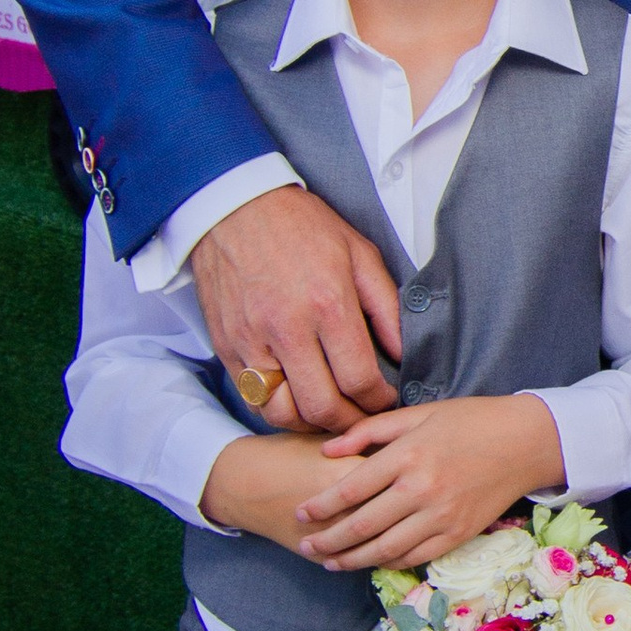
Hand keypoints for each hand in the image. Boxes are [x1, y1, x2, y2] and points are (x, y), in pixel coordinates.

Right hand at [193, 186, 403, 434]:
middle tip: (363, 418)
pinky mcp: (227, 346)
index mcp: (328, 304)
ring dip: (311, 423)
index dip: (380, 401)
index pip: (359, 380)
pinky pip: (252, 398)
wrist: (234, 207)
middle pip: (322, 407)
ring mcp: (252, 341)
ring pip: (282, 413)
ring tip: (329, 413)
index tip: (386, 399)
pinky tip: (296, 397)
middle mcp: (287, 329)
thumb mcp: (359, 253)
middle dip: (351, 422)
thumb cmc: (300, 226)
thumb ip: (386, 307)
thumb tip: (403, 353)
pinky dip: (277, 408)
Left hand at [299, 396, 564, 571]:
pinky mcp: (459, 534)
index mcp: (407, 455)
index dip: (320, 506)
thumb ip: (370, 431)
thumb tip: (328, 451)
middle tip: (306, 546)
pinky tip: (372, 561)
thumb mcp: (419, 414)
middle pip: (361, 526)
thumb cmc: (470, 420)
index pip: (350, 489)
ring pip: (385, 549)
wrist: (526, 442)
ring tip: (330, 562)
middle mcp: (421, 489)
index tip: (300, 514)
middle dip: (328, 540)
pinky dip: (389, 563)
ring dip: (352, 560)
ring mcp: (441, 516)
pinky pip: (415, 557)